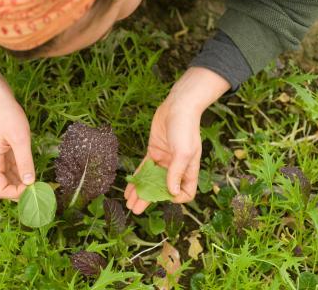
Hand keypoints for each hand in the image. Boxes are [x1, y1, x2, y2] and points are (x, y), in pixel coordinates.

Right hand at [0, 38, 35, 199]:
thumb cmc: (8, 116)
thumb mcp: (20, 139)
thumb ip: (25, 162)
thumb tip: (31, 183)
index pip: (0, 190)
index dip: (16, 194)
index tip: (34, 188)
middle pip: (4, 187)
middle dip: (21, 190)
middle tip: (41, 189)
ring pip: (9, 180)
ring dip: (23, 183)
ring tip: (40, 183)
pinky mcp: (1, 155)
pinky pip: (11, 170)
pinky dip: (22, 174)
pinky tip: (34, 173)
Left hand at [125, 67, 230, 213]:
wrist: (178, 106)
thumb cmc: (185, 128)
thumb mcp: (183, 152)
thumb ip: (176, 172)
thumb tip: (173, 192)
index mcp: (189, 170)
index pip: (186, 192)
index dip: (177, 198)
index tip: (165, 198)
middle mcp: (176, 167)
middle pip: (163, 189)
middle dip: (149, 200)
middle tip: (136, 210)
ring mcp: (164, 160)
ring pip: (151, 180)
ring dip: (140, 191)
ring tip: (129, 202)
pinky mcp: (154, 152)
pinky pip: (144, 169)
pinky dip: (137, 178)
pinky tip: (129, 187)